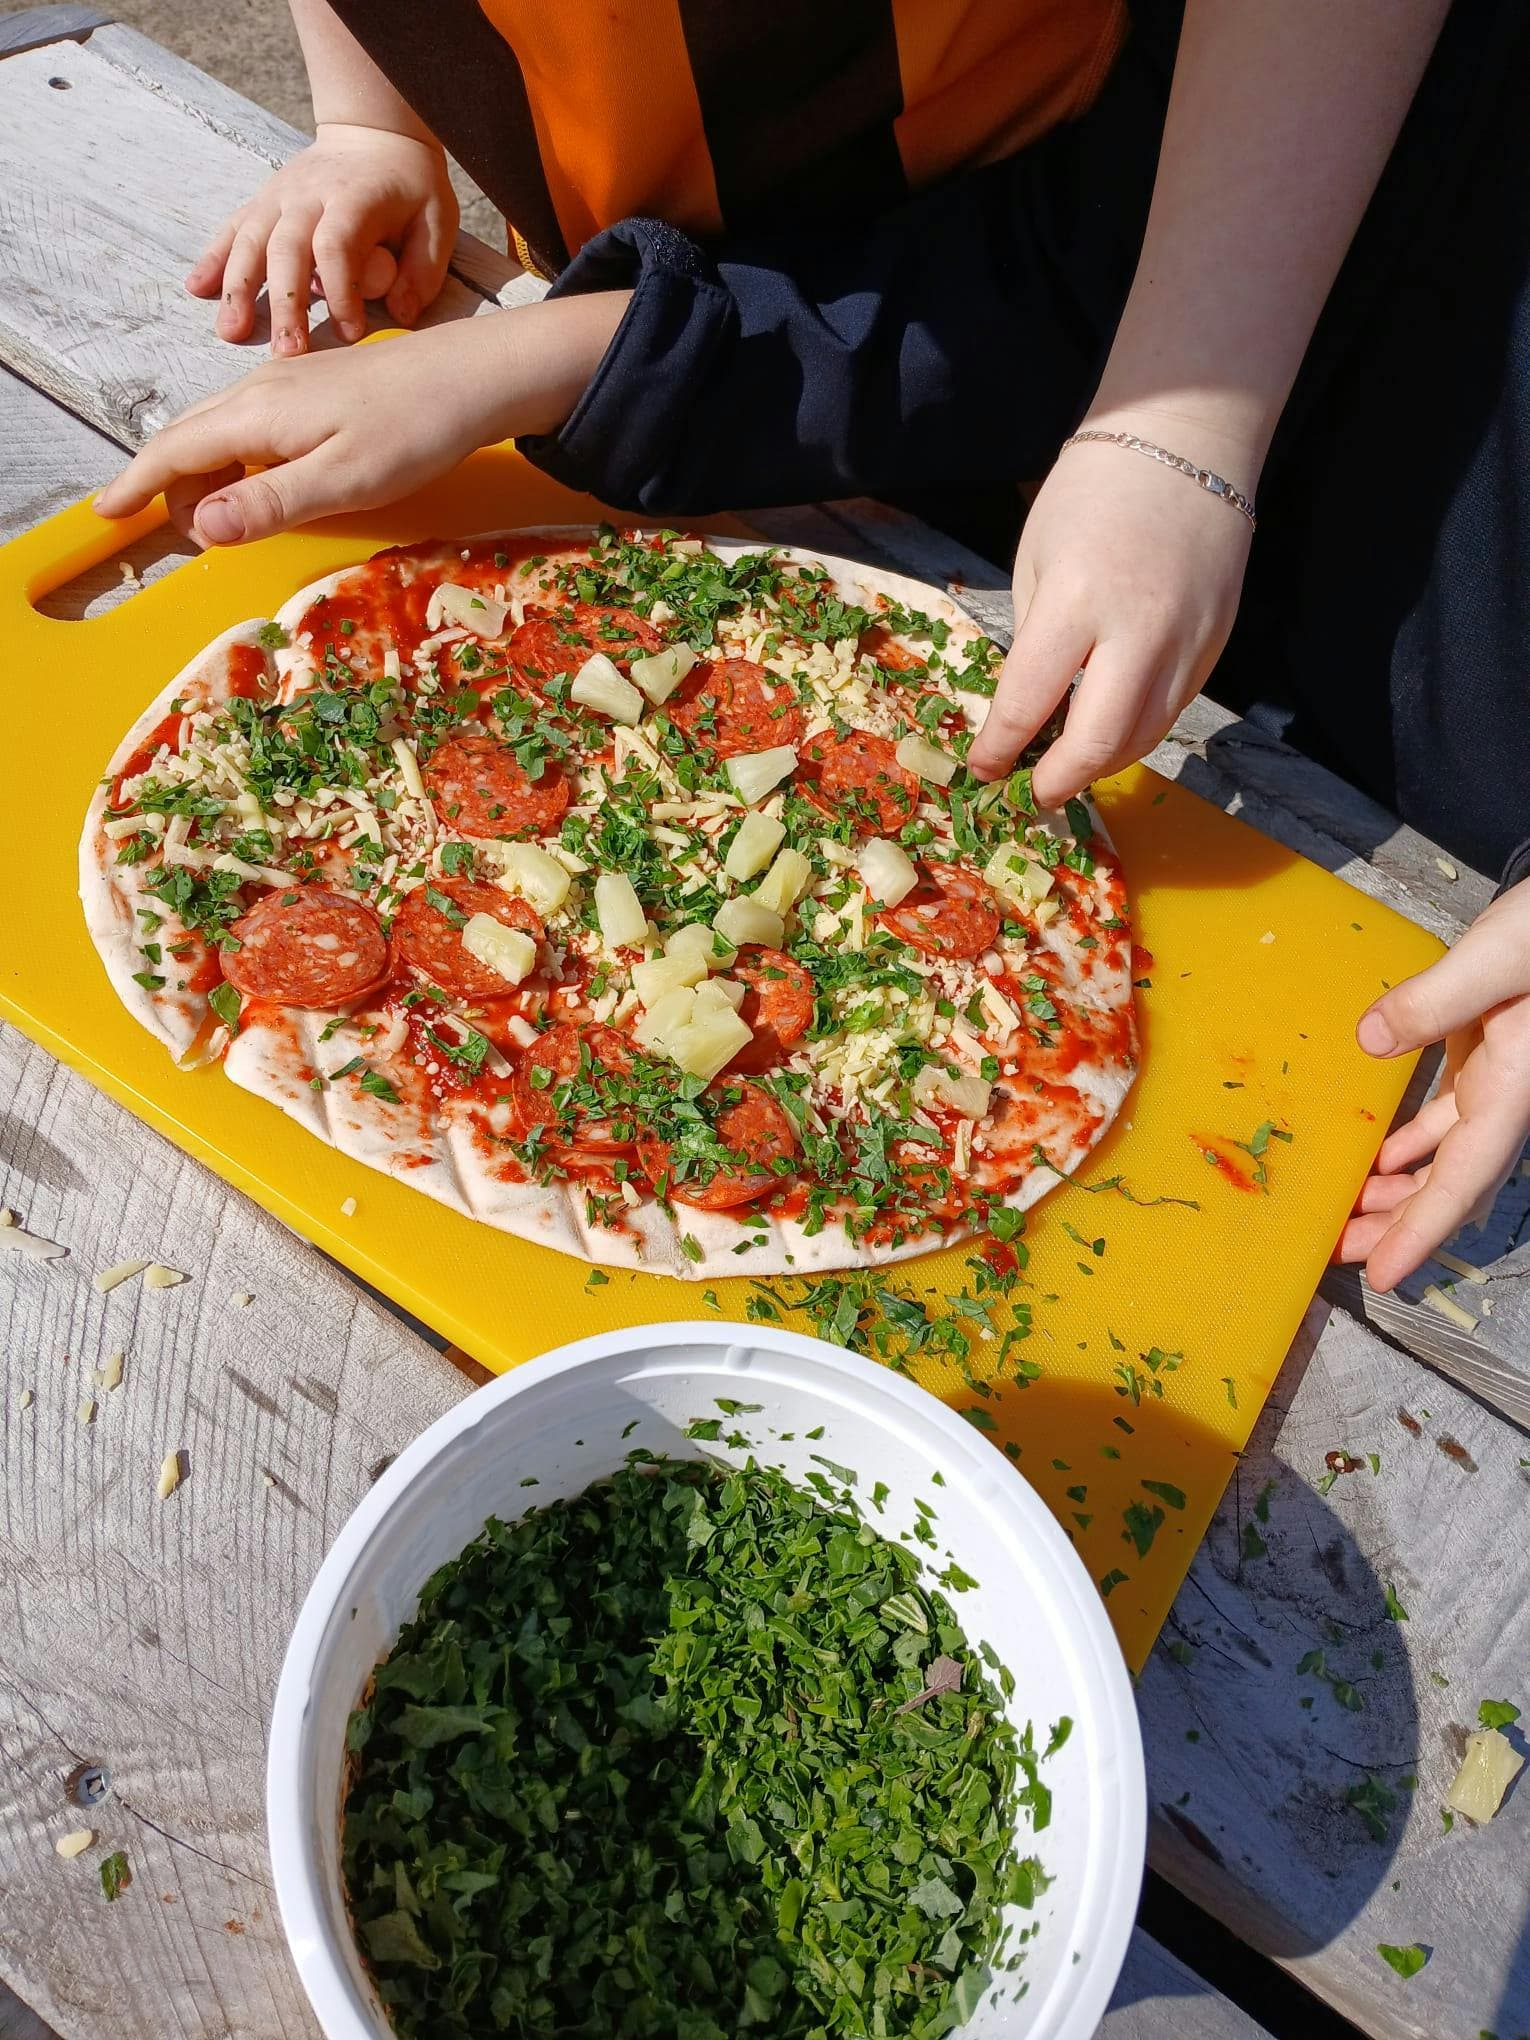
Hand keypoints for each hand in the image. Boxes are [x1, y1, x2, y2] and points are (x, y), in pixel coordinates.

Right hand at [92, 296, 627, 546]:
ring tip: (195, 509)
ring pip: (219, 426)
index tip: (108, 514)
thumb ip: (270, 503)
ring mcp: (289, 384)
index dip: (138, 485)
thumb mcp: (343, 480)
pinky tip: (249, 471)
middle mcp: (262, 391)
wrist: (473, 376)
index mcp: (258, 415)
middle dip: (161, 480)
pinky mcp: (316, 387)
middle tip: (150, 524)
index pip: (177, 450)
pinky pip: (250, 420)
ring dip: (197, 467)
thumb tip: (200, 526)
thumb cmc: (415, 430)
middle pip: (191, 436)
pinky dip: (230, 450)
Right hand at [185, 124, 458, 353]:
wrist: (373, 135)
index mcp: (353, 198)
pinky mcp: (263, 202)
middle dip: (284, 304)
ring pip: (250, 240)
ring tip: (230, 333)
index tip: (350, 334)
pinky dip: (213, 259)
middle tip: (287, 353)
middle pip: (287, 249)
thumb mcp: (436, 222)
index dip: (340, 292)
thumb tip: (401, 314)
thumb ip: (421, 269)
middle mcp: (308, 194)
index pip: (337, 245)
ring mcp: (279, 196)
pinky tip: (197, 289)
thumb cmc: (410, 189)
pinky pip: (232, 229)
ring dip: (238, 288)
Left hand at [967, 430, 1253, 802]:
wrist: (1185, 443)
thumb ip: (1034, 641)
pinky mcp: (1216, 646)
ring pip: (1143, 739)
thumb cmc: (1093, 493)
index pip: (1031, 702)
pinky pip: (1170, 712)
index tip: (982, 768)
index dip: (1000, 748)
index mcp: (1076, 600)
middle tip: (1030, 792)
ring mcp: (1187, 642)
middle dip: (1057, 781)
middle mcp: (1139, 629)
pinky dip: (1134, 733)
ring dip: (1098, 765)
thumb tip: (1027, 713)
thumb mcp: (1036, 560)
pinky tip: (1106, 730)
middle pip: (1099, 742)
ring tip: (1065, 767)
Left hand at [1339, 881, 1529, 1290]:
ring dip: (1403, 1191)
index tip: (1382, 1275)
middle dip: (1401, 1226)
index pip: (1465, 1176)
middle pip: (1454, 1181)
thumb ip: (1438, 999)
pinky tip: (1382, 1160)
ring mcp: (1502, 1076)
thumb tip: (1371, 1040)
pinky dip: (1415, 1145)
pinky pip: (1451, 1117)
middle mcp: (1512, 1094)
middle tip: (1341, 1257)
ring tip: (1350, 1220)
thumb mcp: (1500, 955)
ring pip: (1451, 1155)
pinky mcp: (1490, 1051)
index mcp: (1516, 1085)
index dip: (1422, 1232)